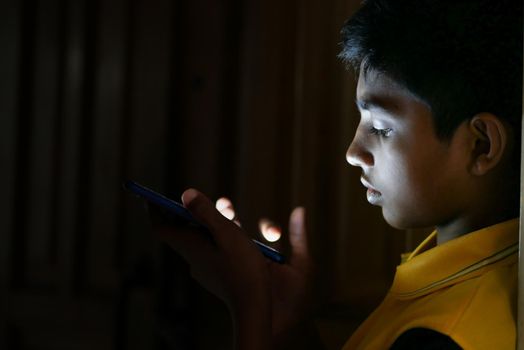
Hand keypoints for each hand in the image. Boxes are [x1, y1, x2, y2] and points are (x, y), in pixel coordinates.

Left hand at [149, 189, 315, 348]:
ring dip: (205, 225)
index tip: (150, 196)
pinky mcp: (215, 275)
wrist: (254, 306)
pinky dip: (215, 238)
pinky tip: (234, 236)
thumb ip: (206, 212)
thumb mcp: (227, 233)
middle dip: (184, 214)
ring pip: (196, 241)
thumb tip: (186, 194)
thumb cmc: (242, 267)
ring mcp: (203, 269)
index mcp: (190, 247)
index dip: (154, 210)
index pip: (161, 227)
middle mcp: (192, 258)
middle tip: (193, 199)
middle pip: (179, 232)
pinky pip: (209, 251)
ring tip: (225, 213)